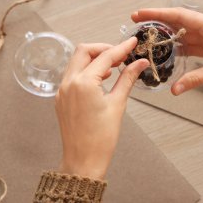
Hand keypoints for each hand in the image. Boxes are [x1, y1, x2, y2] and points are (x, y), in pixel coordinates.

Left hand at [55, 38, 148, 179]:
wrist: (83, 160)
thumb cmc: (101, 138)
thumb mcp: (118, 104)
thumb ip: (128, 79)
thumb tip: (140, 63)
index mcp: (83, 83)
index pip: (105, 56)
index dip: (121, 48)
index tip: (132, 42)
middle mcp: (69, 83)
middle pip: (84, 51)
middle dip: (104, 48)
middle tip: (122, 54)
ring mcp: (62, 90)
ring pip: (76, 61)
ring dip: (95, 58)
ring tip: (115, 66)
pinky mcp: (62, 98)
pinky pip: (73, 75)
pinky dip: (87, 70)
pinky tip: (102, 77)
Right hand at [132, 7, 202, 94]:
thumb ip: (195, 79)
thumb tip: (175, 89)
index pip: (178, 16)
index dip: (156, 14)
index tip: (139, 14)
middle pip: (179, 23)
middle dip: (158, 24)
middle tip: (138, 27)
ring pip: (185, 34)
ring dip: (169, 38)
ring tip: (150, 42)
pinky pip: (194, 44)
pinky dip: (182, 48)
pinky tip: (170, 53)